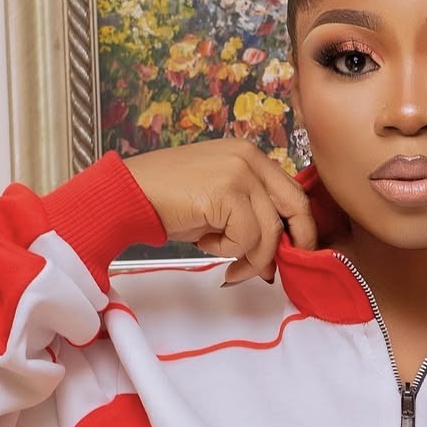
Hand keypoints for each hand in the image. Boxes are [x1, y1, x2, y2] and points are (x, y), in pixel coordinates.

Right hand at [124, 139, 317, 284]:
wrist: (129, 195)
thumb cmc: (168, 201)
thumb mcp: (220, 202)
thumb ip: (251, 215)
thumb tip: (276, 253)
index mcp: (251, 156)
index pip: (292, 193)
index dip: (297, 228)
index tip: (289, 254)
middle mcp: (250, 157)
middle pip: (296, 206)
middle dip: (294, 244)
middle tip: (278, 270)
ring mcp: (240, 171)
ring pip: (270, 230)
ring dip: (253, 260)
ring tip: (230, 268)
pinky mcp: (227, 191)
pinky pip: (246, 237)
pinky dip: (229, 251)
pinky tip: (206, 245)